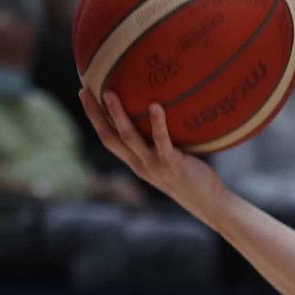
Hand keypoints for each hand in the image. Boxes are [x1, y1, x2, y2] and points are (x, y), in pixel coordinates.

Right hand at [79, 89, 228, 223]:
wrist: (209, 203)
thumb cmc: (194, 176)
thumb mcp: (170, 159)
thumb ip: (162, 141)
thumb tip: (163, 107)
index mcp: (136, 163)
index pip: (108, 139)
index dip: (94, 119)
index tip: (85, 96)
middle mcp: (140, 165)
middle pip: (109, 138)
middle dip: (95, 115)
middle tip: (85, 91)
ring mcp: (154, 165)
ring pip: (129, 138)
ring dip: (117, 115)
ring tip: (110, 93)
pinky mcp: (171, 164)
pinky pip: (161, 141)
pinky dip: (157, 123)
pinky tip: (155, 106)